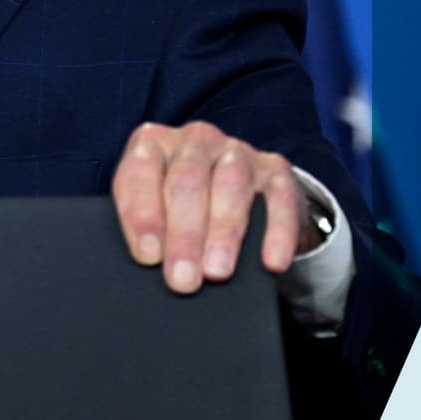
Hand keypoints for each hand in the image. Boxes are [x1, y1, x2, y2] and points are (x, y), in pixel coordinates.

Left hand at [111, 121, 310, 293]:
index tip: (148, 256)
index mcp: (152, 144)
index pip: (141, 171)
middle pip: (187, 180)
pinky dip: (277, 232)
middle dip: (184, 234)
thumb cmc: (178, 207)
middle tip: (183, 279)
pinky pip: (279, 199)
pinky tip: (271, 262)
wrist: (237, 198)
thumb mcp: (152, 209)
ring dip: (223, 232)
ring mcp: (238, 152)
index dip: (143, 215)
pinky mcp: (276, 171)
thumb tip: (149, 264)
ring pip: (231, 184)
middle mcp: (195, 140)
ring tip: (217, 272)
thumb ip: (144, 228)